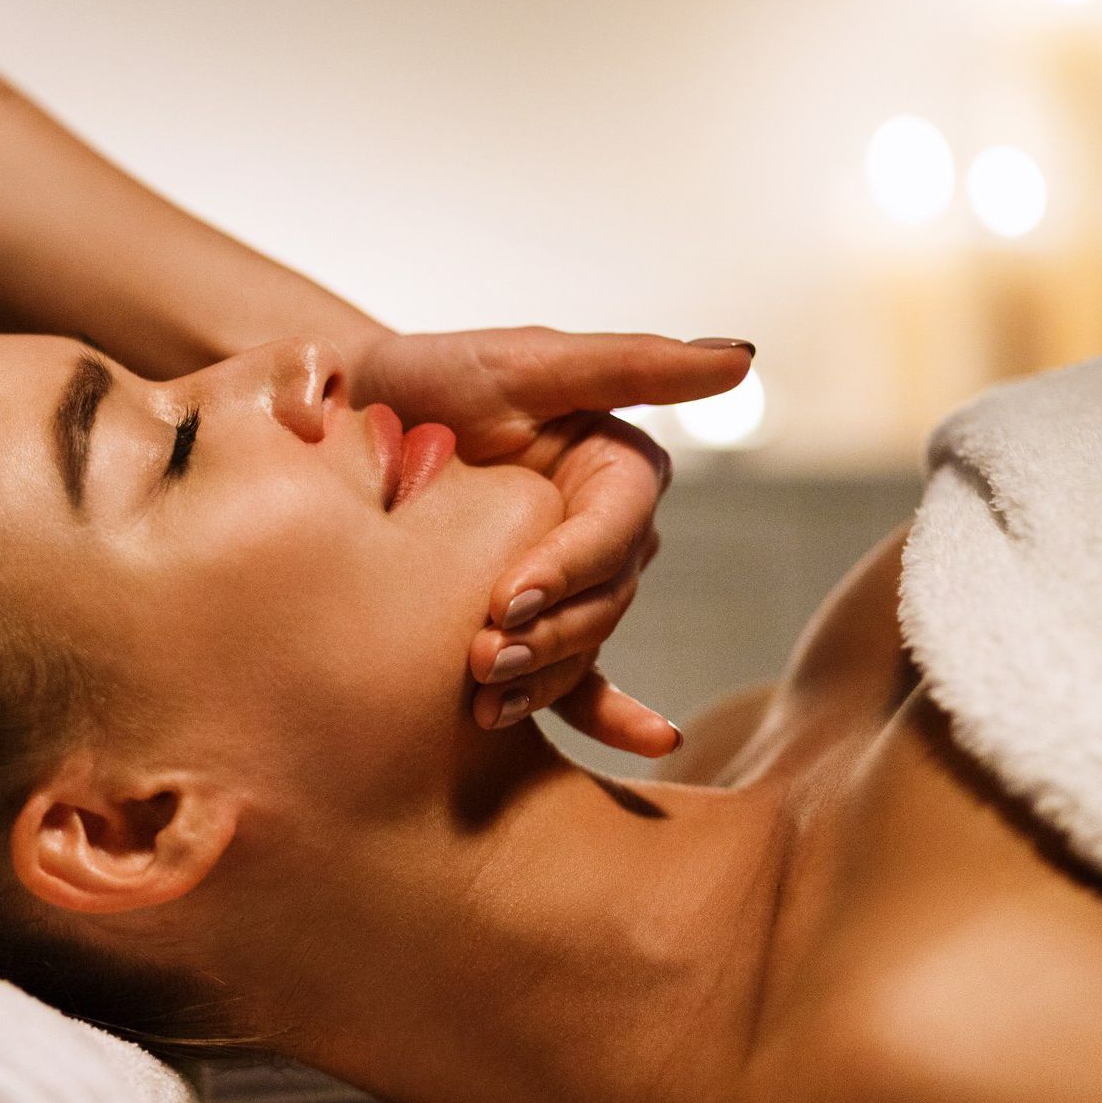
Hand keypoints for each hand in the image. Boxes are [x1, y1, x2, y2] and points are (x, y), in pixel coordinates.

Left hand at [347, 327, 754, 754]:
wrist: (359, 426)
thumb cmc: (439, 376)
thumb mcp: (530, 360)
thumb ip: (635, 364)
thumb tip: (742, 359)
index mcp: (618, 472)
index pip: (614, 531)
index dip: (571, 567)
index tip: (511, 596)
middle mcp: (608, 534)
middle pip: (603, 600)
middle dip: (547, 634)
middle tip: (482, 656)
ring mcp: (574, 588)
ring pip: (583, 646)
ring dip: (544, 679)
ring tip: (487, 702)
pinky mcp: (537, 626)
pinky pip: (582, 682)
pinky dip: (609, 716)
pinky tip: (651, 743)